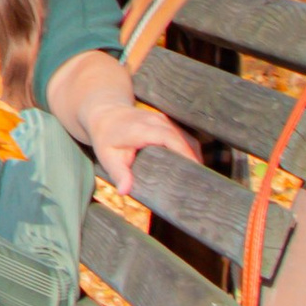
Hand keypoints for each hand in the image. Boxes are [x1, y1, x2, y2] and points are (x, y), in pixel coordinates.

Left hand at [86, 103, 200, 196]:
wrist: (106, 114)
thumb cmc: (106, 138)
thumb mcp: (107, 157)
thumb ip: (118, 173)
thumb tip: (125, 191)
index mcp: (143, 129)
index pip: (170, 139)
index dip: (184, 153)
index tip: (194, 171)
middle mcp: (157, 121)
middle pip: (184, 139)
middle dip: (194, 160)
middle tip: (200, 183)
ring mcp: (164, 120)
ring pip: (188, 137)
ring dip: (195, 156)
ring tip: (199, 179)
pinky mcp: (168, 123)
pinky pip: (185, 136)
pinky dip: (191, 151)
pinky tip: (193, 168)